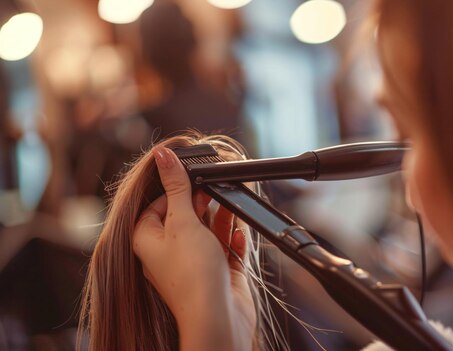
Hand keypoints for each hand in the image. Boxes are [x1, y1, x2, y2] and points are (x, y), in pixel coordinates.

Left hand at [132, 146, 255, 350]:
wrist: (218, 317)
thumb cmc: (192, 275)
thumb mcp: (182, 221)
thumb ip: (177, 187)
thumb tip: (163, 156)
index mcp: (148, 240)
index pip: (156, 205)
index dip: (174, 189)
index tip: (191, 176)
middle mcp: (169, 252)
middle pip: (184, 216)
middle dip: (202, 201)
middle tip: (215, 188)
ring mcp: (194, 263)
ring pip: (207, 230)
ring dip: (221, 217)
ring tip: (232, 205)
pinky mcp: (217, 273)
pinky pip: (225, 248)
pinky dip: (232, 238)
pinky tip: (238, 232)